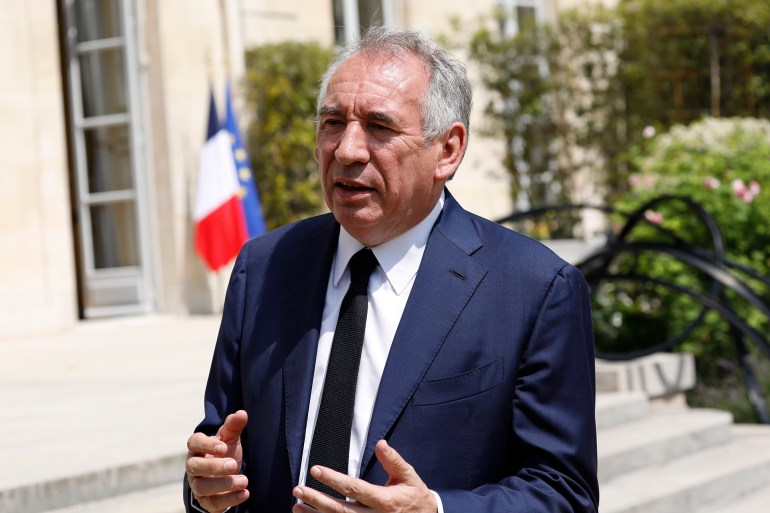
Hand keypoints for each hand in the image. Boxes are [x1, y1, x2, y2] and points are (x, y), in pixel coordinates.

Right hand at [186, 410, 249, 512]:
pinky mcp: (205, 501)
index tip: (223, 447)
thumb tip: (242, 413)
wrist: (226, 474)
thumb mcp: (230, 438)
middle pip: (194, 467)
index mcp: (197, 448)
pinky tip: (244, 493)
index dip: (206, 445)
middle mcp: (193, 467)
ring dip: (223, 485)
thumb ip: (234, 426)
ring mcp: (197, 485)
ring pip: (202, 487)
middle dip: (214, 467)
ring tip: (244, 481)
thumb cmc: (225, 452)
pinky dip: (228, 500)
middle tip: (233, 465)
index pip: (194, 443)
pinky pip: (212, 504)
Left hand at [292, 440, 436, 512]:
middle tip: (298, 489)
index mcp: (385, 500)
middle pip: (340, 510)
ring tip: (297, 506)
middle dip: (317, 499)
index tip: (315, 470)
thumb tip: (380, 443)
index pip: (354, 488)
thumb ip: (393, 460)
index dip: (333, 479)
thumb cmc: (416, 498)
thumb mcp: (408, 476)